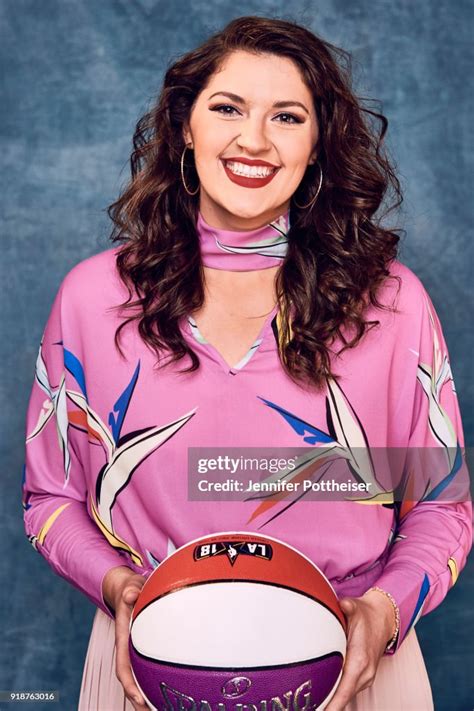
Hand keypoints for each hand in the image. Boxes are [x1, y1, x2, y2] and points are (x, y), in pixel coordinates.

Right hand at [102, 566, 147, 709]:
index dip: (129, 683)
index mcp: (123, 637)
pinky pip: (148, 667)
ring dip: (147, 694)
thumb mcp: (131, 586)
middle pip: (131, 678)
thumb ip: (131, 590)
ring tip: (160, 708)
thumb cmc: (131, 589)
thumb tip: (130, 594)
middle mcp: (128, 647)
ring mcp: (136, 649)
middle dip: (138, 698)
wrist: (128, 588)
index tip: (137, 698)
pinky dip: (154, 681)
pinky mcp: (144, 647)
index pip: (122, 664)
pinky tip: (168, 689)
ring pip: (139, 676)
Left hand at [324, 590, 395, 709]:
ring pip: (345, 695)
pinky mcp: (363, 677)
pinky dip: (336, 695)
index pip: (344, 691)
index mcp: (360, 661)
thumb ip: (347, 607)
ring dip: (331, 702)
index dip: (332, 705)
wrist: (383, 619)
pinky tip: (323, 697)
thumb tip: (342, 604)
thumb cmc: (366, 614)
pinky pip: (347, 690)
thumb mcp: (355, 607)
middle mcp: (364, 673)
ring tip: (312, 705)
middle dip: (327, 705)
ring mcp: (365, 677)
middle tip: (306, 707)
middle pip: (342, 697)